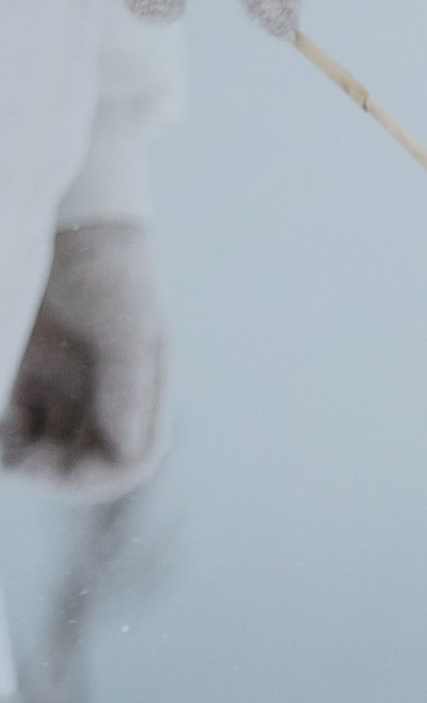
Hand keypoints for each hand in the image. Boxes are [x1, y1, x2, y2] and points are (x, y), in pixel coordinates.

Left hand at [1, 220, 167, 500]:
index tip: (64, 473)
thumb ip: (126, 384)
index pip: (127, 460)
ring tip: (6, 452)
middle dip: (55, 474)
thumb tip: (128, 449)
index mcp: (137, 397)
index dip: (98, 478)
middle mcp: (100, 403)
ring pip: (44, 451)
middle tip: (26, 464)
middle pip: (81, 464)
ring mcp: (60, 394)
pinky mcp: (22, 381)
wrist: (67, 223)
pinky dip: (2, 437)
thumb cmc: (106, 271)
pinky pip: (11, 426)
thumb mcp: (122, 324)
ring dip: (24, 461)